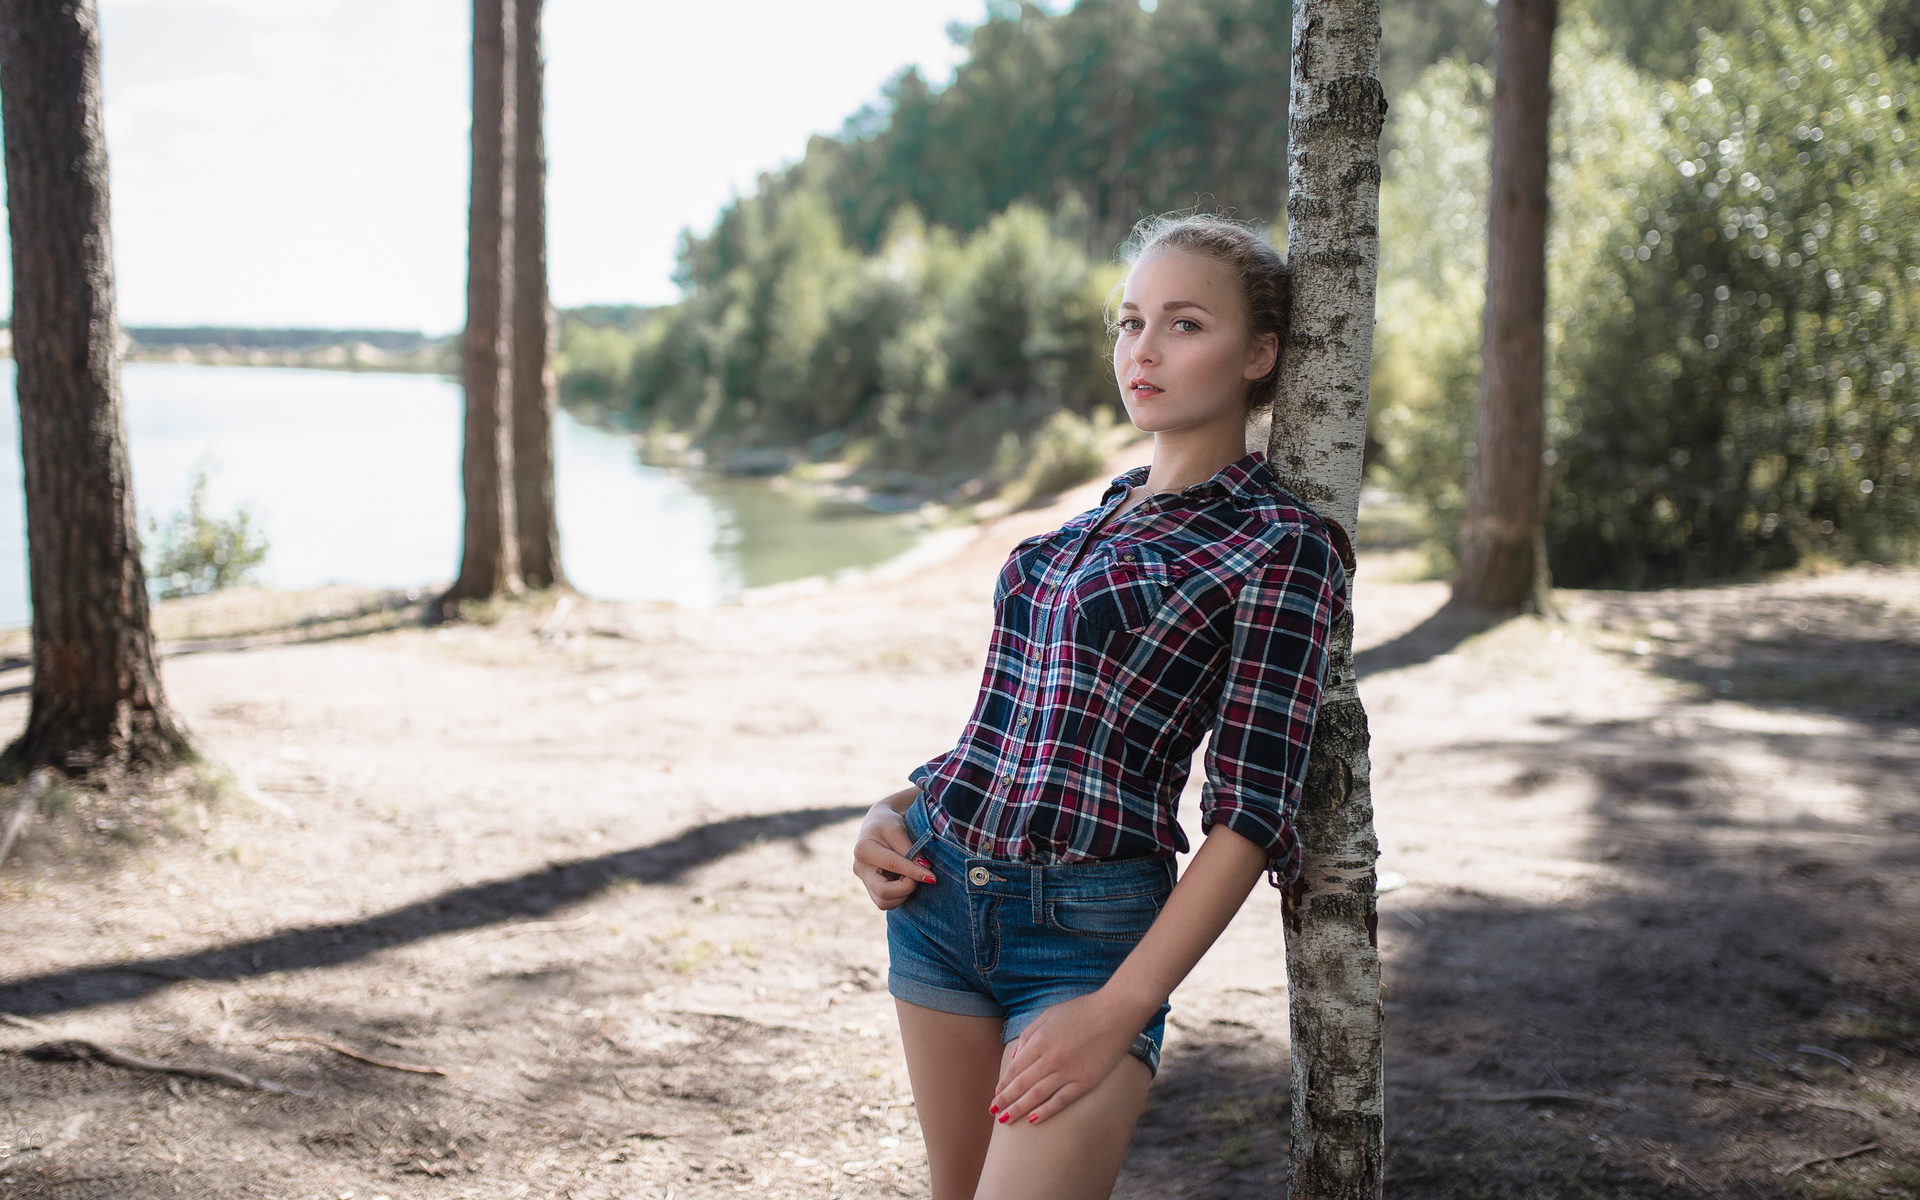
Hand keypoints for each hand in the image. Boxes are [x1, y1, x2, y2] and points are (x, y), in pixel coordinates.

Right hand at [851, 801, 934, 910]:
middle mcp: (860, 868)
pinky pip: (886, 902)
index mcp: (863, 850)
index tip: (932, 877)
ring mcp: (864, 880)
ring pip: (883, 902)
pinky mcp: (870, 888)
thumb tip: (925, 868)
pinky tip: (905, 881)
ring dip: (903, 894)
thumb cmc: (888, 824)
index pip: (892, 865)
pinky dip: (899, 896)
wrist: (877, 825)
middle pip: (883, 892)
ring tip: (911, 877)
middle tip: (919, 877)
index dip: (914, 872)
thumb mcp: (899, 830)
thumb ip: (910, 850)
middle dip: (906, 888)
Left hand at [988, 989, 1149, 1125]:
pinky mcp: (1085, 1081)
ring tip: (1006, 1120)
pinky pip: (1061, 1100)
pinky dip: (1046, 1111)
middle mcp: (1050, 1058)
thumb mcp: (1049, 1015)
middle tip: (994, 1113)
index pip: (1015, 1069)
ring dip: (1019, 1109)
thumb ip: (1029, 1034)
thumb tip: (1015, 1057)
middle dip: (1005, 1100)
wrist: (1117, 1012)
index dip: (1003, 1084)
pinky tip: (1034, 1120)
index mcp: (1040, 1040)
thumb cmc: (1083, 1010)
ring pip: (1037, 1096)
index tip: (996, 1094)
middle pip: (1022, 1085)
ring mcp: (1068, 1071)